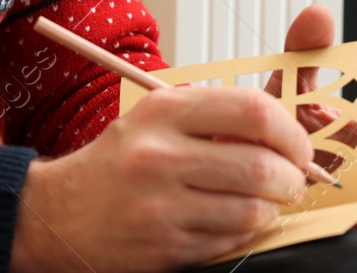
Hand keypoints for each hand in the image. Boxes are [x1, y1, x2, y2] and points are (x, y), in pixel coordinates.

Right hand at [9, 82, 315, 272]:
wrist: (60, 214)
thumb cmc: (118, 162)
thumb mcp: (156, 118)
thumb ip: (214, 115)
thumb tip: (284, 127)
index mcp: (163, 111)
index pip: (251, 110)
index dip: (289, 130)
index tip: (296, 144)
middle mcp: (160, 155)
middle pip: (261, 164)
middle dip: (292, 177)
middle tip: (292, 179)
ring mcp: (161, 205)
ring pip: (253, 209)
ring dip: (272, 208)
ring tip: (264, 201)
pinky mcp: (165, 247)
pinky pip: (231, 239)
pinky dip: (243, 231)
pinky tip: (230, 220)